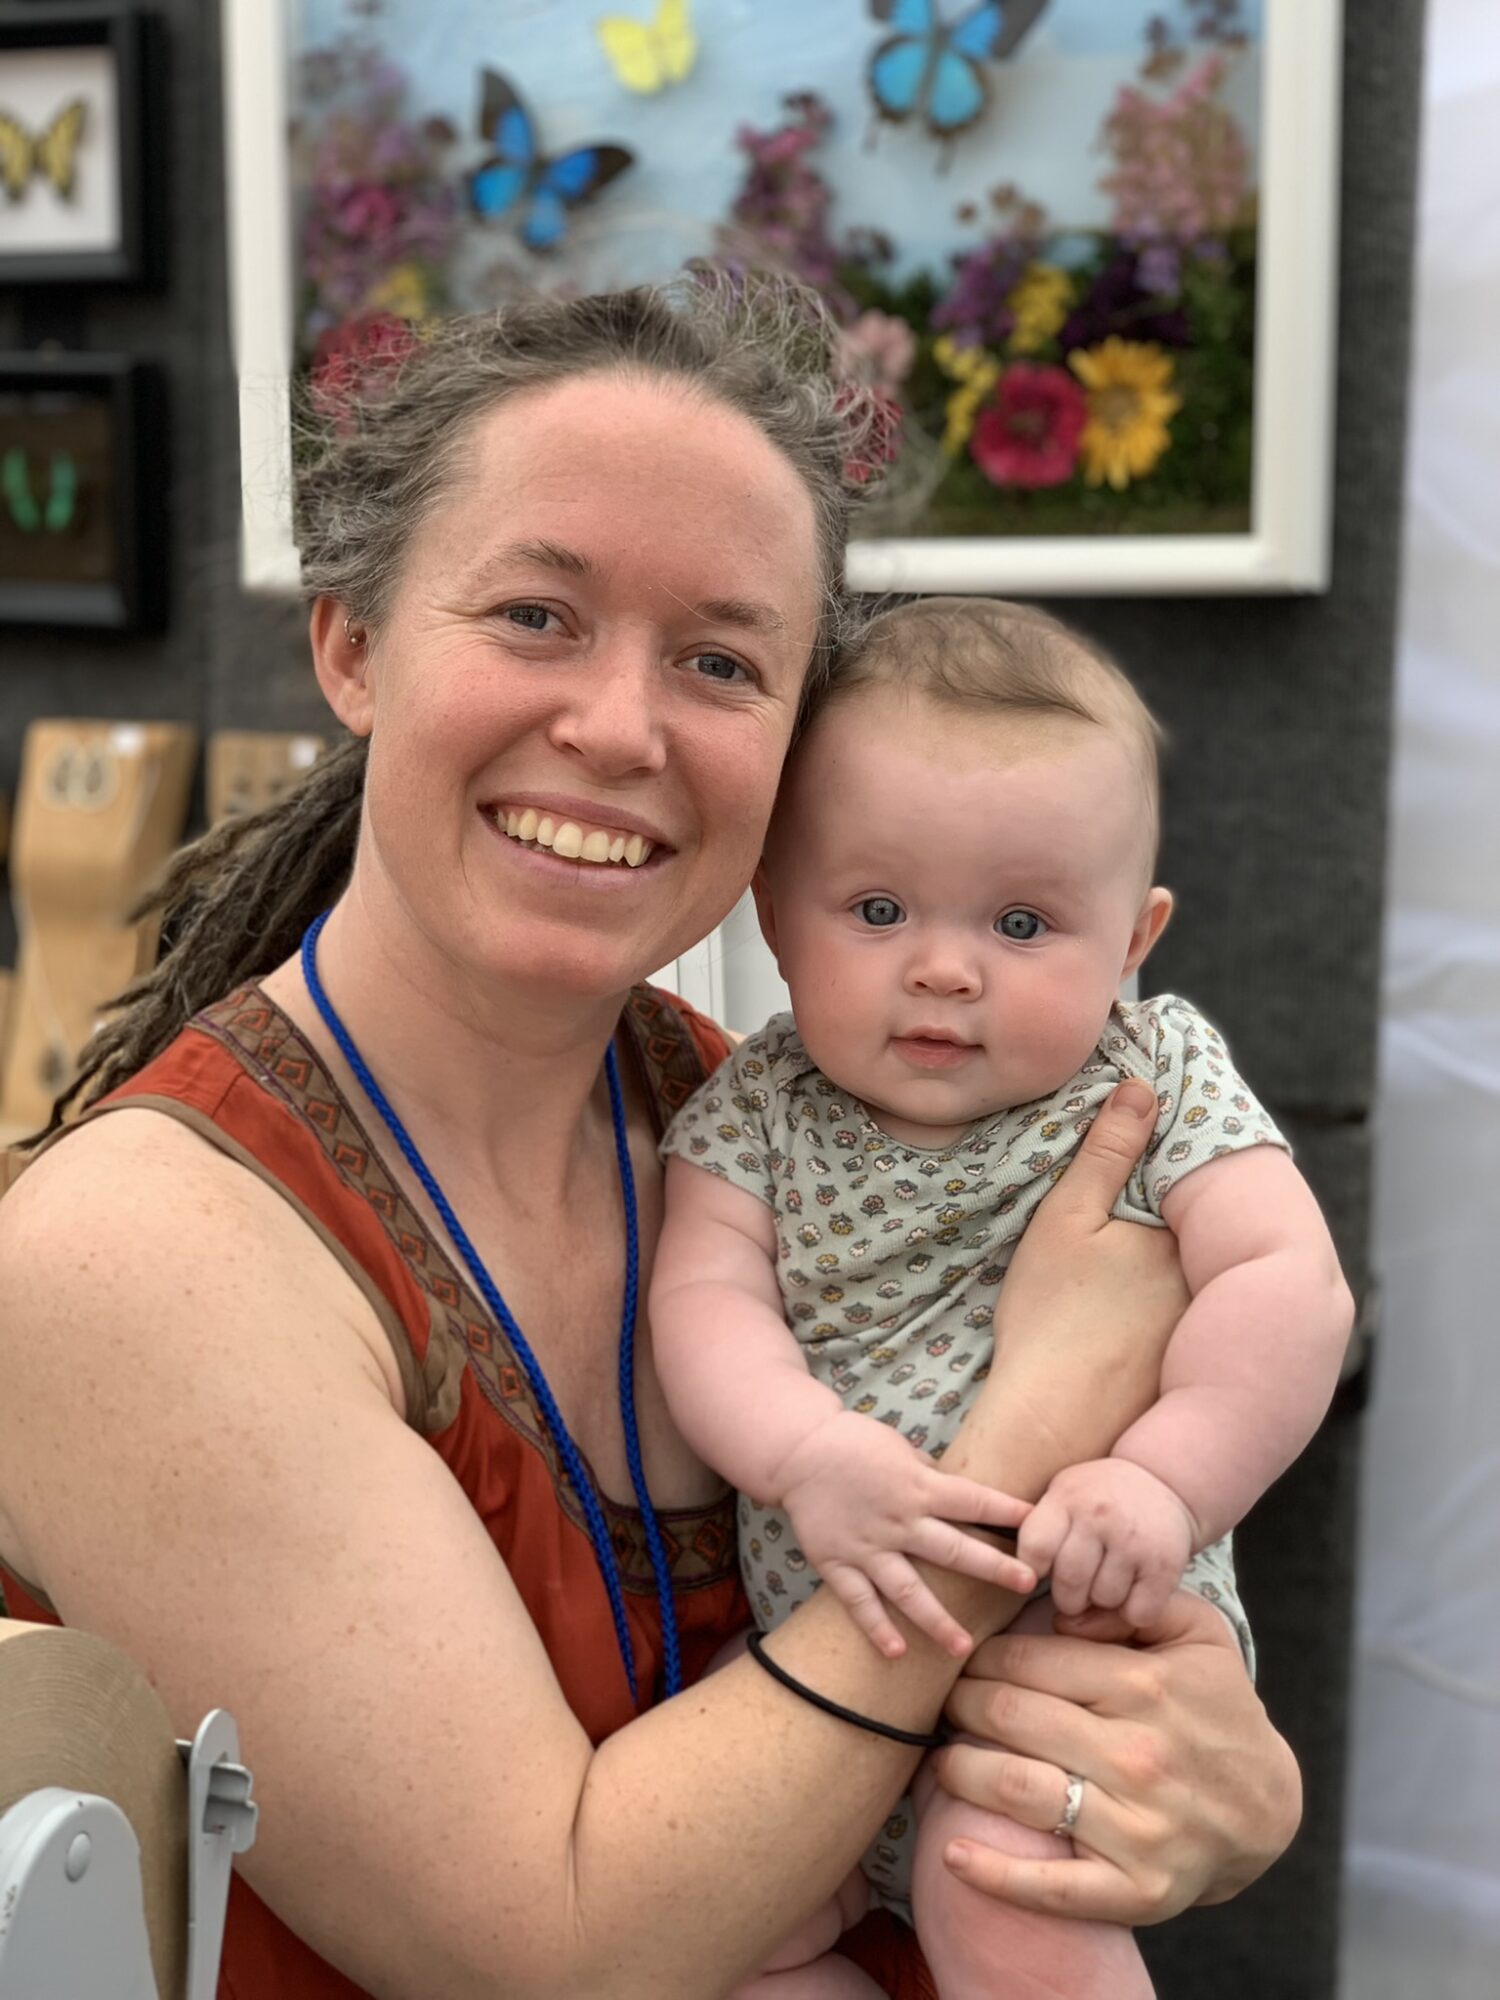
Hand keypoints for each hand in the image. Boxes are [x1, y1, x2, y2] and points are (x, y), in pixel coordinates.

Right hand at [775, 1411, 1035, 1658]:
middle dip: (993, 1568)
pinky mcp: (836, 1562)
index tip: (1039, 1523)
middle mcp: (897, 1520)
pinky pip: (859, 1601)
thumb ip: (931, 1478)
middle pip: (953, 1549)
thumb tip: (965, 1497)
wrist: (799, 1450)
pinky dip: (876, 1627)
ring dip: (936, 1619)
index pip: (973, 1501)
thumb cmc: (856, 1443)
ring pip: (907, 1589)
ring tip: (963, 1647)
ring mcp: (866, 1545)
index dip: (1007, 1512)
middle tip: (1028, 1585)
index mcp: (918, 1486)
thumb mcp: (902, 1450)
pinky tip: (897, 1653)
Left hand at [933, 1590, 1301, 1922]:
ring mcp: (1138, 1828)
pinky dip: (995, 1875)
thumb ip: (1129, 1606)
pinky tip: (953, 1853)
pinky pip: (1053, 1887)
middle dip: (960, 1703)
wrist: (1268, 1808)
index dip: (982, 1656)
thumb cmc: (1216, 1706)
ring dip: (957, 1770)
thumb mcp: (1196, 1632)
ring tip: (940, 1759)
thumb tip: (1061, 1613)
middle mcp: (1139, 1755)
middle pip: (1009, 1716)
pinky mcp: (1138, 1890)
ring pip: (1016, 1789)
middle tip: (944, 1702)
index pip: (1029, 1660)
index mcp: (1146, 1686)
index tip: (965, 1661)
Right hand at [982, 1082, 1190, 1463]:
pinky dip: (1185, 1322)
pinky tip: (1137, 1330)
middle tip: (1123, 1249)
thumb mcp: (1065, 1224)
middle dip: (1178, 1230)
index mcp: (1183, 1239)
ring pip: (1204, 1286)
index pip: (1191, 1189)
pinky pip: (1201, 1328)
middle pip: (1203, 1239)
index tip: (1138, 1189)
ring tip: (1129, 1287)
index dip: (1163, 1179)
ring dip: (1185, 1277)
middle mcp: (1213, 1284)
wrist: (1048, 1425)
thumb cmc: (1048, 1320)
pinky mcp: (1199, 1373)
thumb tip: (1141, 1089)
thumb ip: (1105, 1154)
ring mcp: (1212, 1333)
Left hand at [1019, 1459, 1195, 1625]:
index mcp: (1067, 1498)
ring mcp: (1133, 1541)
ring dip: (1104, 1601)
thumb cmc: (1101, 1498)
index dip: (1033, 1569)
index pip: (1034, 1548)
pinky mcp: (1164, 1565)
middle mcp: (1099, 1516)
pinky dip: (1134, 1612)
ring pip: (1104, 1600)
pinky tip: (1135, 1588)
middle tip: (1079, 1587)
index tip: (1044, 1570)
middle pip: (1068, 1583)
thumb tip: (1039, 1600)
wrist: (1161, 1479)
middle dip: (1069, 1596)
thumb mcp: (1064, 1497)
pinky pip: (1138, 1613)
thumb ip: (1043, 1537)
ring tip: (1110, 1577)